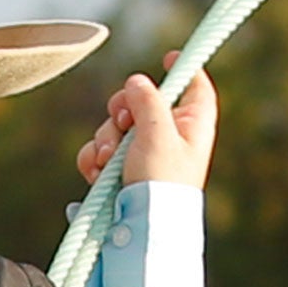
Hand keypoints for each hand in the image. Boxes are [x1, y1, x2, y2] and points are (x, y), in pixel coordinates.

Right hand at [77, 52, 217, 189]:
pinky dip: (94, 159)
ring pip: (116, 126)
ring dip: (105, 139)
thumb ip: (148, 101)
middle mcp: (168, 136)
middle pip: (142, 100)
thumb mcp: (158, 134)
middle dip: (123, 109)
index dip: (182, 68)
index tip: (167, 58)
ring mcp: (142, 154)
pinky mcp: (120, 172)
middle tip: (121, 120)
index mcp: (191, 124)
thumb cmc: (161, 184)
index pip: (193, 85)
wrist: (144, 228)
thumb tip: (137, 81)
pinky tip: (95, 173)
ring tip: (107, 161)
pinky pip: (100, 151)